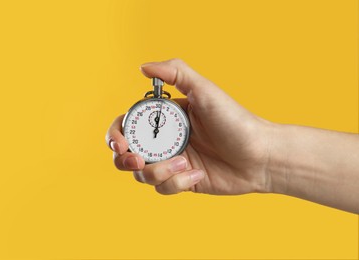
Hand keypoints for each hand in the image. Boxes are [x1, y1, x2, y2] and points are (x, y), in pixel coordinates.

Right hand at [106, 58, 274, 194]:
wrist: (260, 156)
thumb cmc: (235, 120)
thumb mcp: (205, 90)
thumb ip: (175, 72)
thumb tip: (143, 67)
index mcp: (165, 119)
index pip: (128, 125)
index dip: (116, 135)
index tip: (121, 143)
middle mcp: (165, 140)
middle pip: (126, 154)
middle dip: (124, 160)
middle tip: (138, 161)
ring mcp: (172, 162)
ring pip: (143, 175)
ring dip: (160, 172)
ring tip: (185, 163)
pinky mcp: (181, 181)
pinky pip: (163, 188)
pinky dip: (178, 182)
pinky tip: (198, 174)